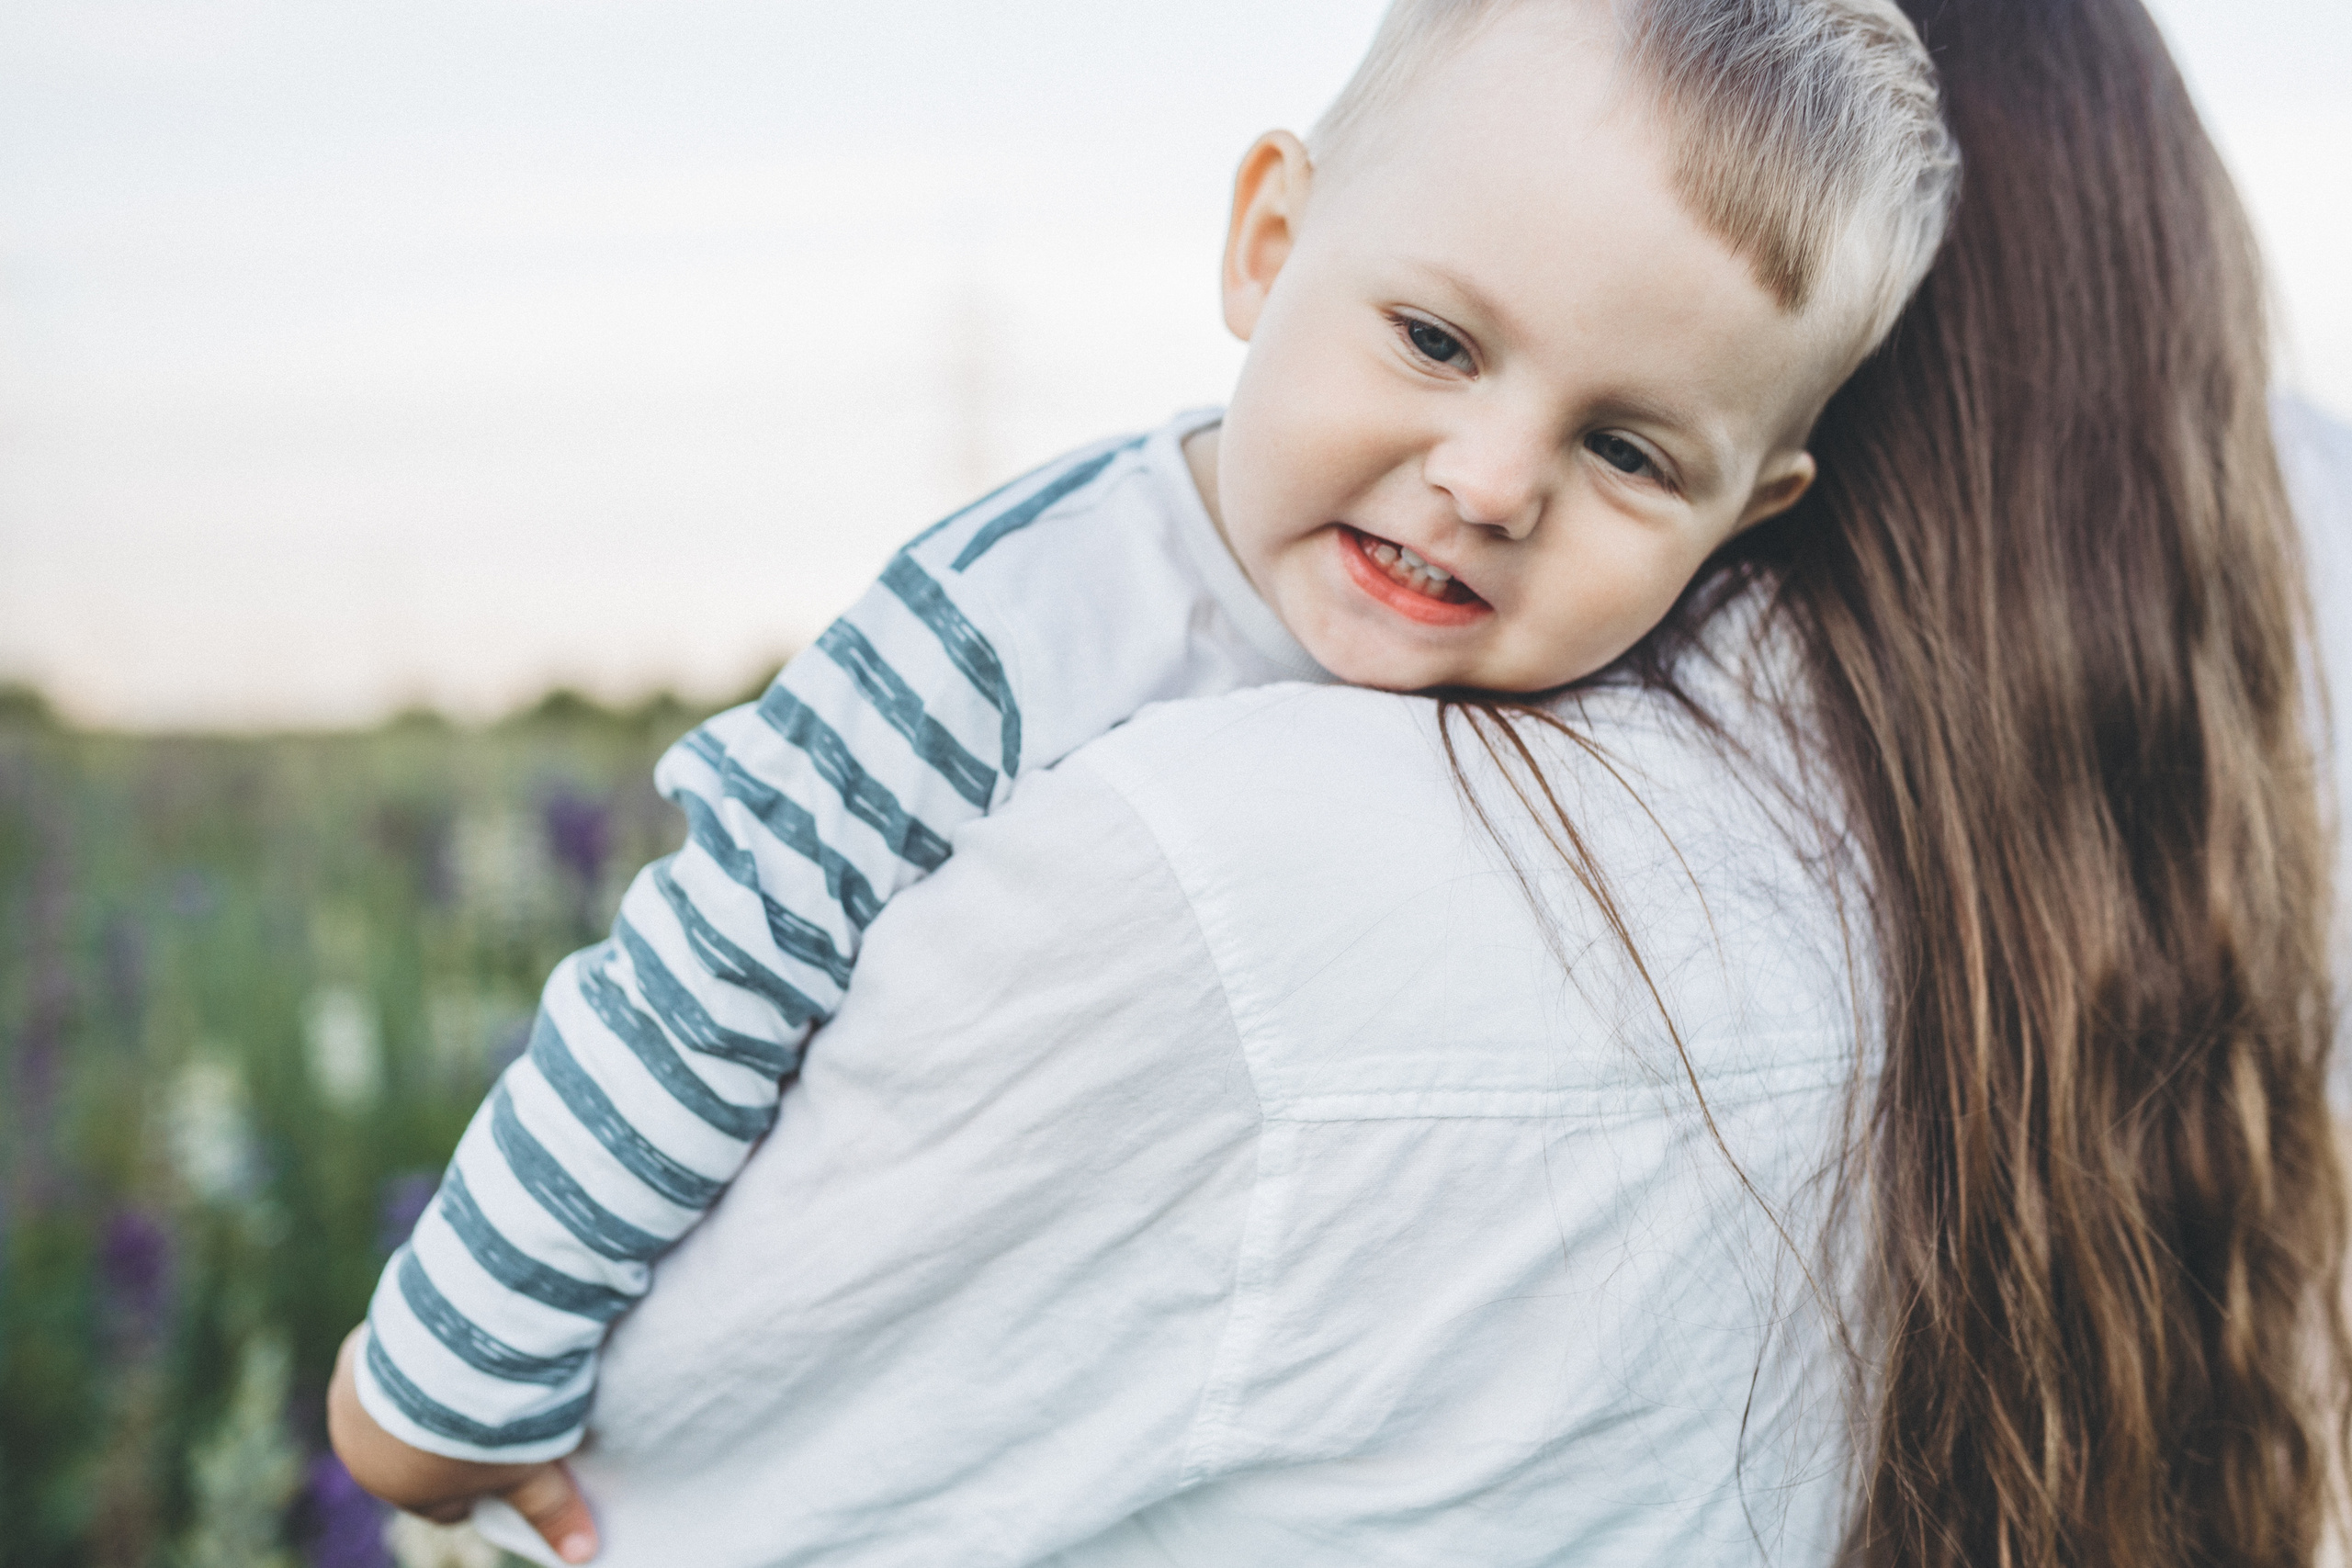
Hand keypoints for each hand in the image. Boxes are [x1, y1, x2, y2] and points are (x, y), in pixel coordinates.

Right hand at [327, 1325, 601, 1563]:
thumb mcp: (531, 1471)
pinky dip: (414, 1352)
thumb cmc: (493, 1425)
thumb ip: (552, 1511)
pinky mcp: (356, 1353)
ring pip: (398, 1403)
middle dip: (454, 1437)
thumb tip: (583, 1554)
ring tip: (476, 1369)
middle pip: (416, 1451)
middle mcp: (362, 1452)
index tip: (513, 1463)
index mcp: (402, 1491)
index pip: (446, 1501)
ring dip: (428, 1392)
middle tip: (499, 1409)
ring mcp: (351, 1401)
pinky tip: (449, 1338)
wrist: (455, 1348)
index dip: (485, 1485)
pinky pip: (388, 1357)